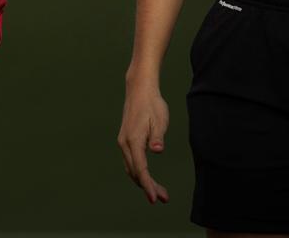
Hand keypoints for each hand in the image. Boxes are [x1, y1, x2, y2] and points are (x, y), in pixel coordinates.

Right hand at [117, 76, 169, 203]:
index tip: (154, 198)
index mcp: (133, 140)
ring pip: (132, 169)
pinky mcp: (126, 140)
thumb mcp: (160, 119)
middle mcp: (125, 144)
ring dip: (144, 181)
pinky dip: (139, 173)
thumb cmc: (152, 104)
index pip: (140, 169)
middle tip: (164, 198)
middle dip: (148, 187)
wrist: (139, 90)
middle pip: (135, 172)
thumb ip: (158, 136)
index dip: (148, 185)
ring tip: (160, 192)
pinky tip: (148, 177)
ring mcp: (123, 142)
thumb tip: (157, 150)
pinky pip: (131, 162)